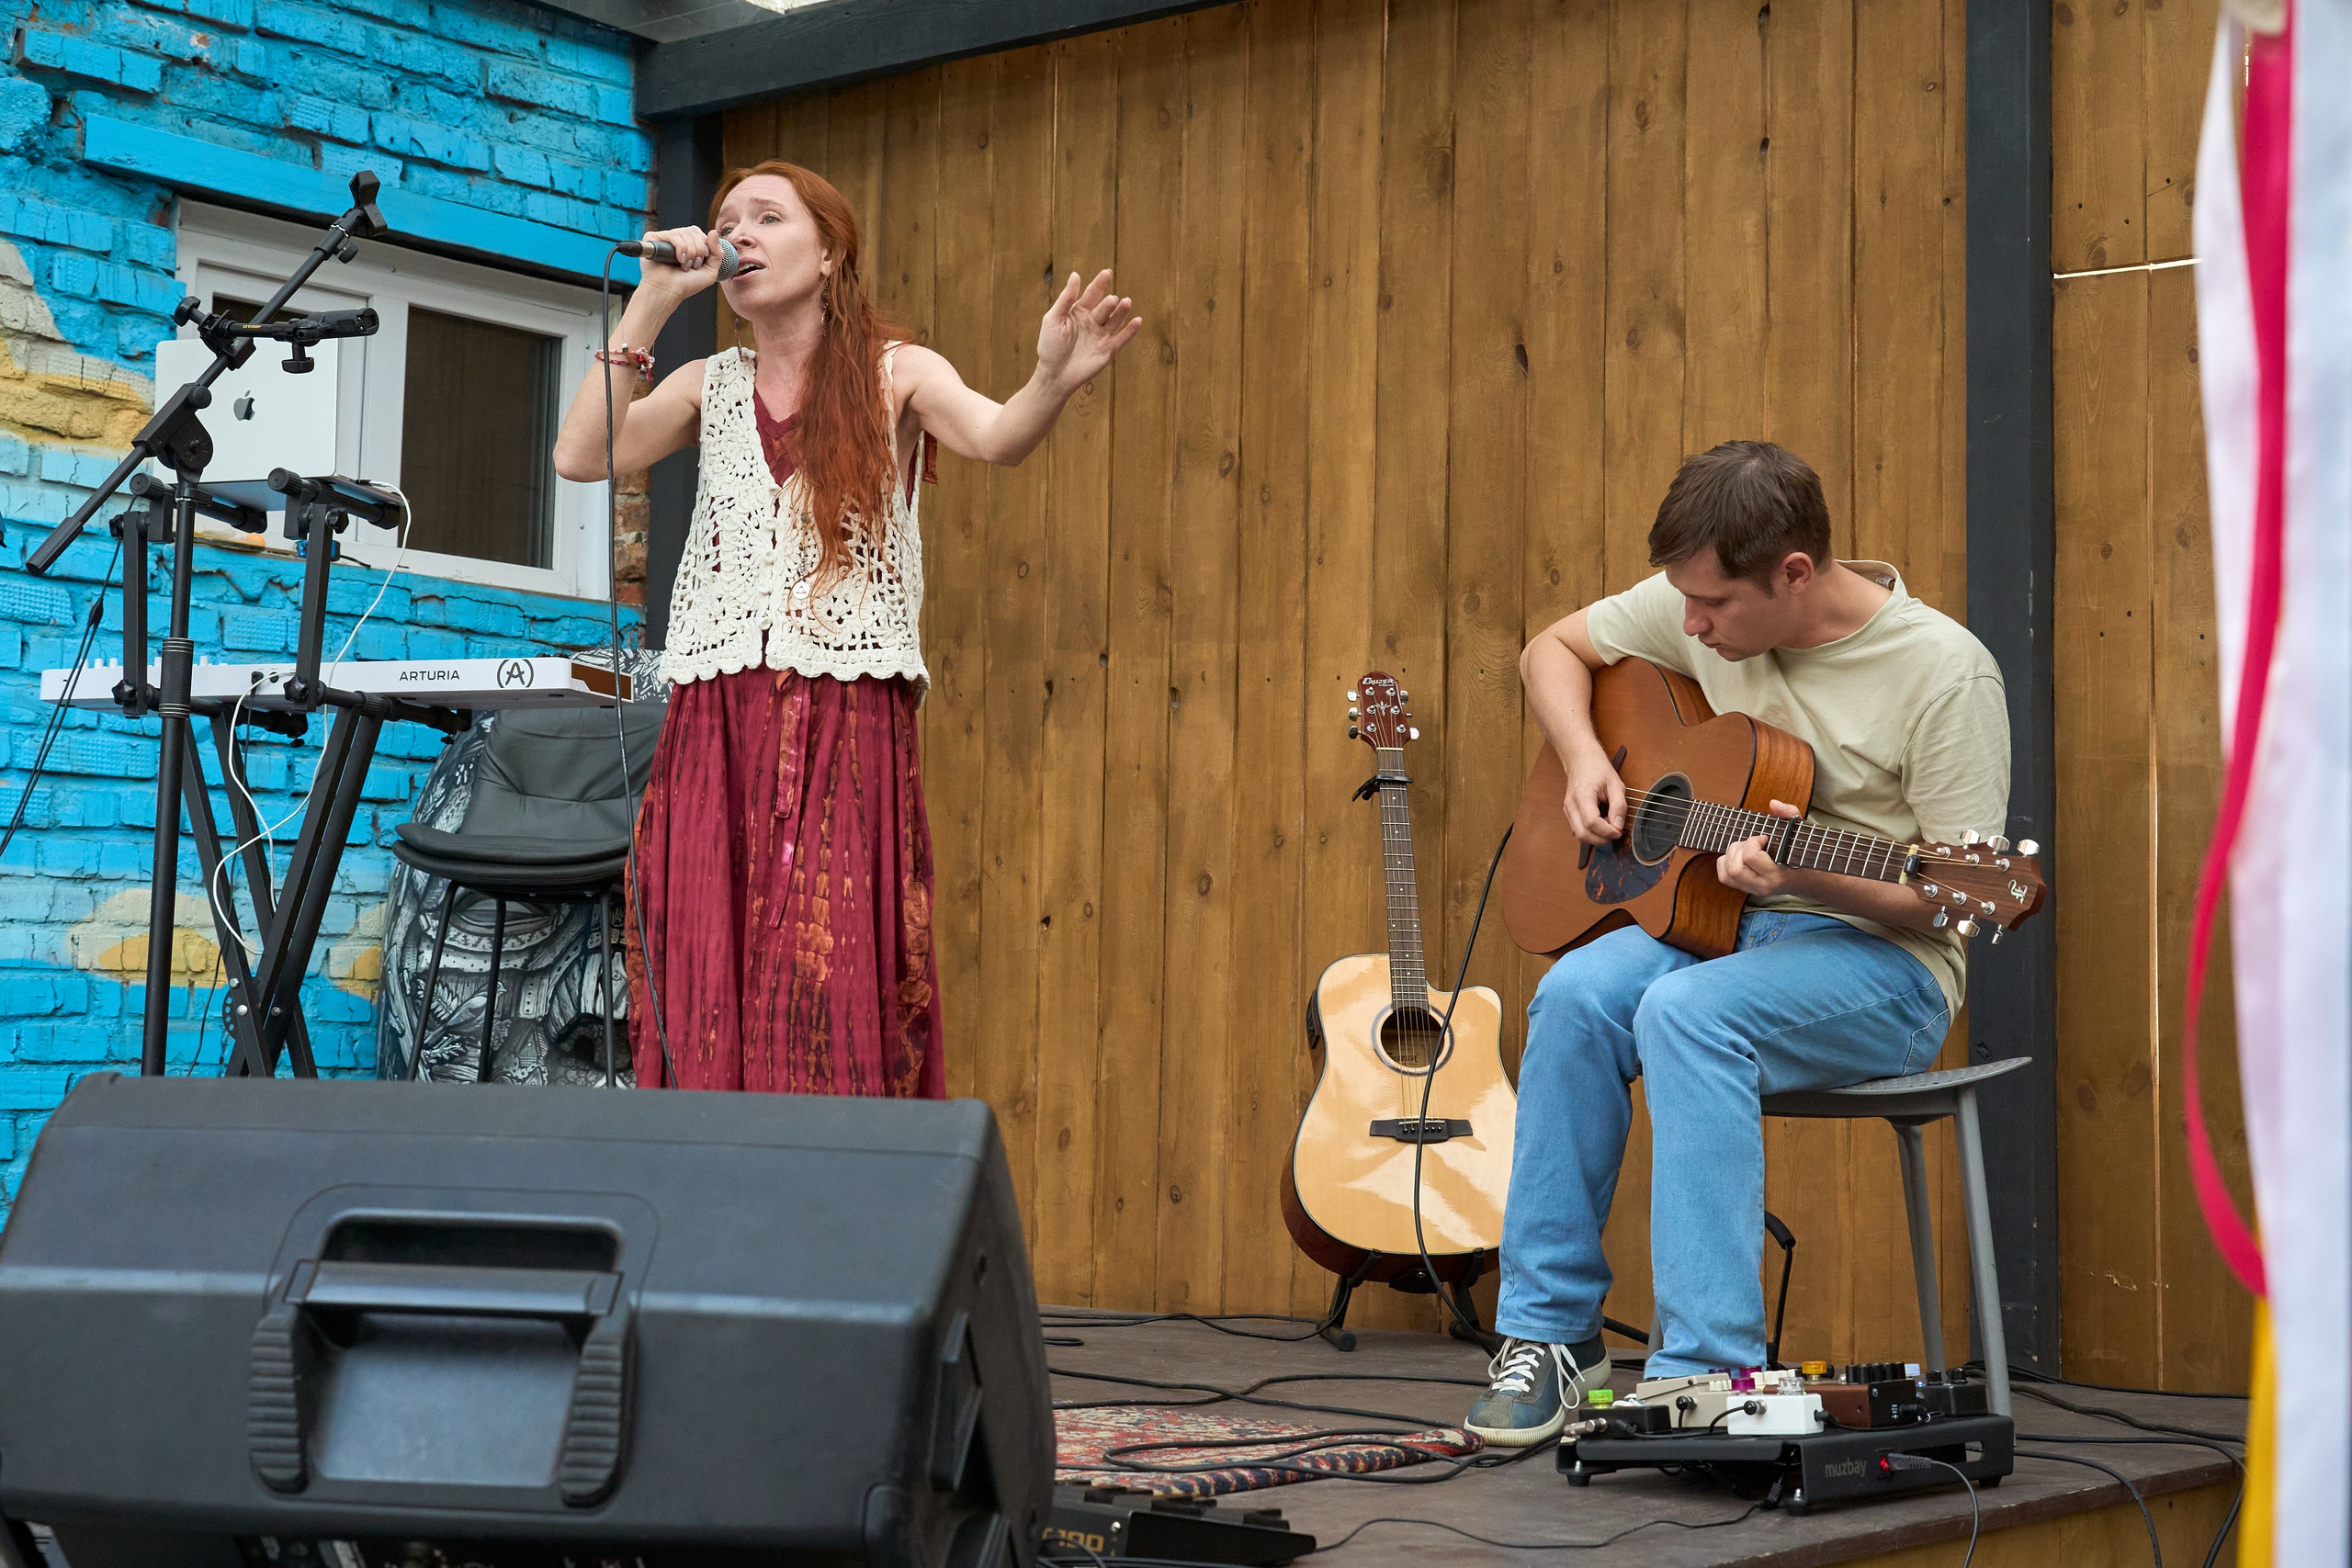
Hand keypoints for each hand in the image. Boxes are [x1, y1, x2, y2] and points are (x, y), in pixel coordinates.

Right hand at [635, 226, 727, 300]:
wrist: (668, 292)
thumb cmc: (686, 284)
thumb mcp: (710, 271)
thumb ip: (718, 253)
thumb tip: (713, 232)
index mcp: (689, 244)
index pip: (701, 234)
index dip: (705, 246)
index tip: (700, 263)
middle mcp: (677, 239)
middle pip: (694, 231)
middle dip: (699, 250)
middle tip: (693, 265)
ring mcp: (665, 238)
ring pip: (685, 232)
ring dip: (690, 252)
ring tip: (684, 265)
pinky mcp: (653, 238)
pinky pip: (674, 234)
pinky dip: (680, 248)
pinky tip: (678, 260)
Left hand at [1037, 270, 1142, 391]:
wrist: (1055, 374)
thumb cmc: (1050, 346)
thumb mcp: (1052, 319)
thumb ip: (1065, 299)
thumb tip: (1075, 275)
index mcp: (1079, 311)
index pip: (1092, 294)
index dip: (1099, 284)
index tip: (1107, 273)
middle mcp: (1093, 321)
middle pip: (1104, 308)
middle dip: (1109, 303)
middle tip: (1112, 300)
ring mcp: (1102, 335)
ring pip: (1115, 320)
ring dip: (1122, 312)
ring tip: (1126, 303)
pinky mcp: (1108, 350)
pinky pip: (1122, 338)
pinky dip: (1130, 331)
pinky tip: (1137, 321)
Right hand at [1561, 744, 1625, 845]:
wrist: (1580, 758)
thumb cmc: (1596, 767)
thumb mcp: (1615, 784)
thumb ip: (1619, 806)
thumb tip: (1618, 825)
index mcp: (1582, 796)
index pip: (1592, 823)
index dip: (1607, 831)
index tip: (1619, 830)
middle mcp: (1571, 805)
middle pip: (1582, 834)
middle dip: (1601, 839)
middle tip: (1615, 833)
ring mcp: (1568, 810)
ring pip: (1579, 835)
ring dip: (1595, 838)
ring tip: (1608, 828)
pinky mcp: (1569, 813)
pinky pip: (1578, 830)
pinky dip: (1590, 833)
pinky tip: (1601, 825)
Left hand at [1716, 799, 1802, 896]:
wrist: (1807, 879)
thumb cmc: (1801, 852)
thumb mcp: (1799, 830)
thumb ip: (1789, 814)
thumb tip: (1774, 803)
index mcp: (1777, 874)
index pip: (1751, 857)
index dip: (1753, 842)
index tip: (1764, 838)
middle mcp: (1763, 886)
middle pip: (1735, 868)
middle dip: (1739, 849)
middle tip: (1752, 843)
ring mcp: (1753, 889)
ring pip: (1727, 873)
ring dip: (1731, 856)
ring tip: (1746, 849)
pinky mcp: (1745, 888)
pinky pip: (1724, 877)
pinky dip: (1726, 863)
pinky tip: (1739, 856)